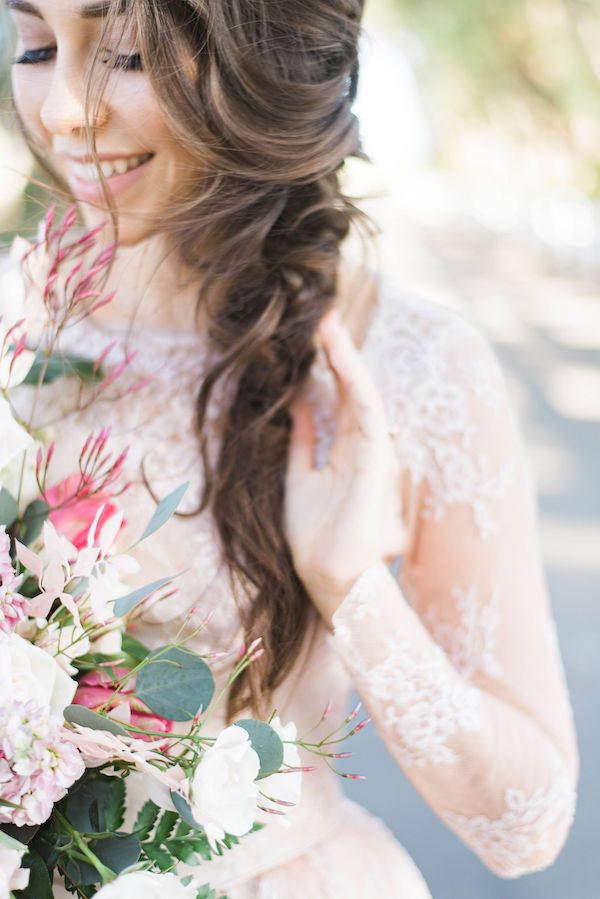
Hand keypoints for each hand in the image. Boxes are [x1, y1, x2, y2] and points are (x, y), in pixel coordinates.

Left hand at [284, 309, 405, 628]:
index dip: (332, 367)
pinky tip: (336, 352)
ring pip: (365, 392)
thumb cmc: (317, 538)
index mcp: (350, 453)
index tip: (315, 336)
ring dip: (346, 356)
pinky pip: (369, 410)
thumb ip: (303, 441)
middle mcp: (367, 448)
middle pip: (356, 389)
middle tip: (325, 315)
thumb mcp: (300, 478)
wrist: (330, 578)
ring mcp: (375, 453)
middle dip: (340, 352)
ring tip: (327, 322)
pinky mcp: (377, 460)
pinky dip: (354, 378)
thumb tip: (297, 404)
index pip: (345, 399)